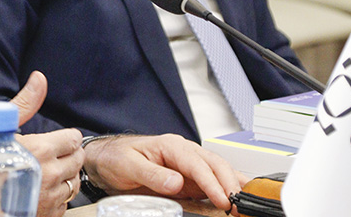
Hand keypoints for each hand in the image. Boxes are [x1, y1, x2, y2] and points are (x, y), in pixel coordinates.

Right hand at [13, 73, 83, 216]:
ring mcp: (47, 200)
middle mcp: (48, 176)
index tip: (57, 139)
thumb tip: (39, 79)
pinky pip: (63, 206)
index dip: (65, 136)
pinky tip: (39, 191)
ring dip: (64, 177)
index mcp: (40, 150)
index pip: (73, 139)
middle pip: (77, 161)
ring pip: (73, 185)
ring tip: (45, 172)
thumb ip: (24, 103)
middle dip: (68, 155)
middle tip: (51, 154)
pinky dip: (56, 198)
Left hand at [82, 133, 246, 210]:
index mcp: (170, 145)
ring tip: (244, 203)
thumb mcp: (128, 166)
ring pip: (218, 171)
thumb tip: (177, 182)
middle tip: (238, 205)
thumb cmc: (116, 158)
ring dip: (232, 185)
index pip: (197, 163)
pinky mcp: (188, 178)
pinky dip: (225, 188)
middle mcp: (183, 152)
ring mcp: (188, 165)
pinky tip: (236, 197)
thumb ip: (152, 174)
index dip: (211, 182)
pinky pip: (211, 182)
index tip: (222, 199)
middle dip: (229, 183)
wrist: (106, 160)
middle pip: (214, 164)